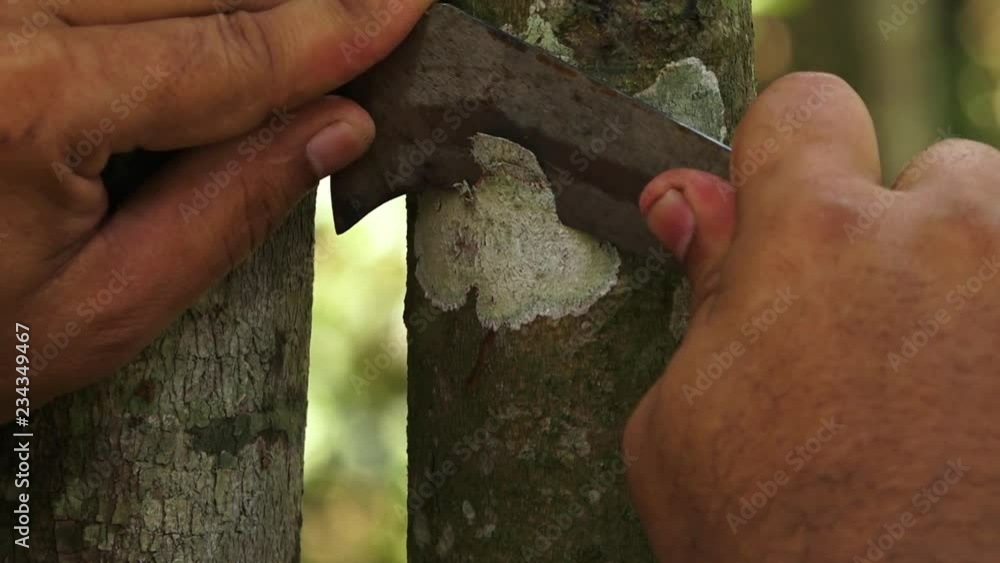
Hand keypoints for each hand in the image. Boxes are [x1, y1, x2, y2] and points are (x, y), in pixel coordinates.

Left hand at [0, 0, 433, 415]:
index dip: (334, 27)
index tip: (407, 5)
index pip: (230, 51)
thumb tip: (338, 124)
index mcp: (26, 102)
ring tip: (299, 39)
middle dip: (295, 5)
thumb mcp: (103, 306)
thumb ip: (229, 206)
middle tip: (372, 17)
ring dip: (233, 8)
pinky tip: (216, 37)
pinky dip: (169, 12)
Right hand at [626, 73, 999, 561]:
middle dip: (901, 240)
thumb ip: (703, 294)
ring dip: (973, 285)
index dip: (783, 157)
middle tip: (870, 337)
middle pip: (937, 174)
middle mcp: (947, 240)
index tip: (781, 205)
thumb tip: (687, 204)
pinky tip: (975, 419)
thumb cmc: (772, 546)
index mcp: (814, 245)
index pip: (803, 112)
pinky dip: (996, 344)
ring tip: (941, 387)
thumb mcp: (685, 423)